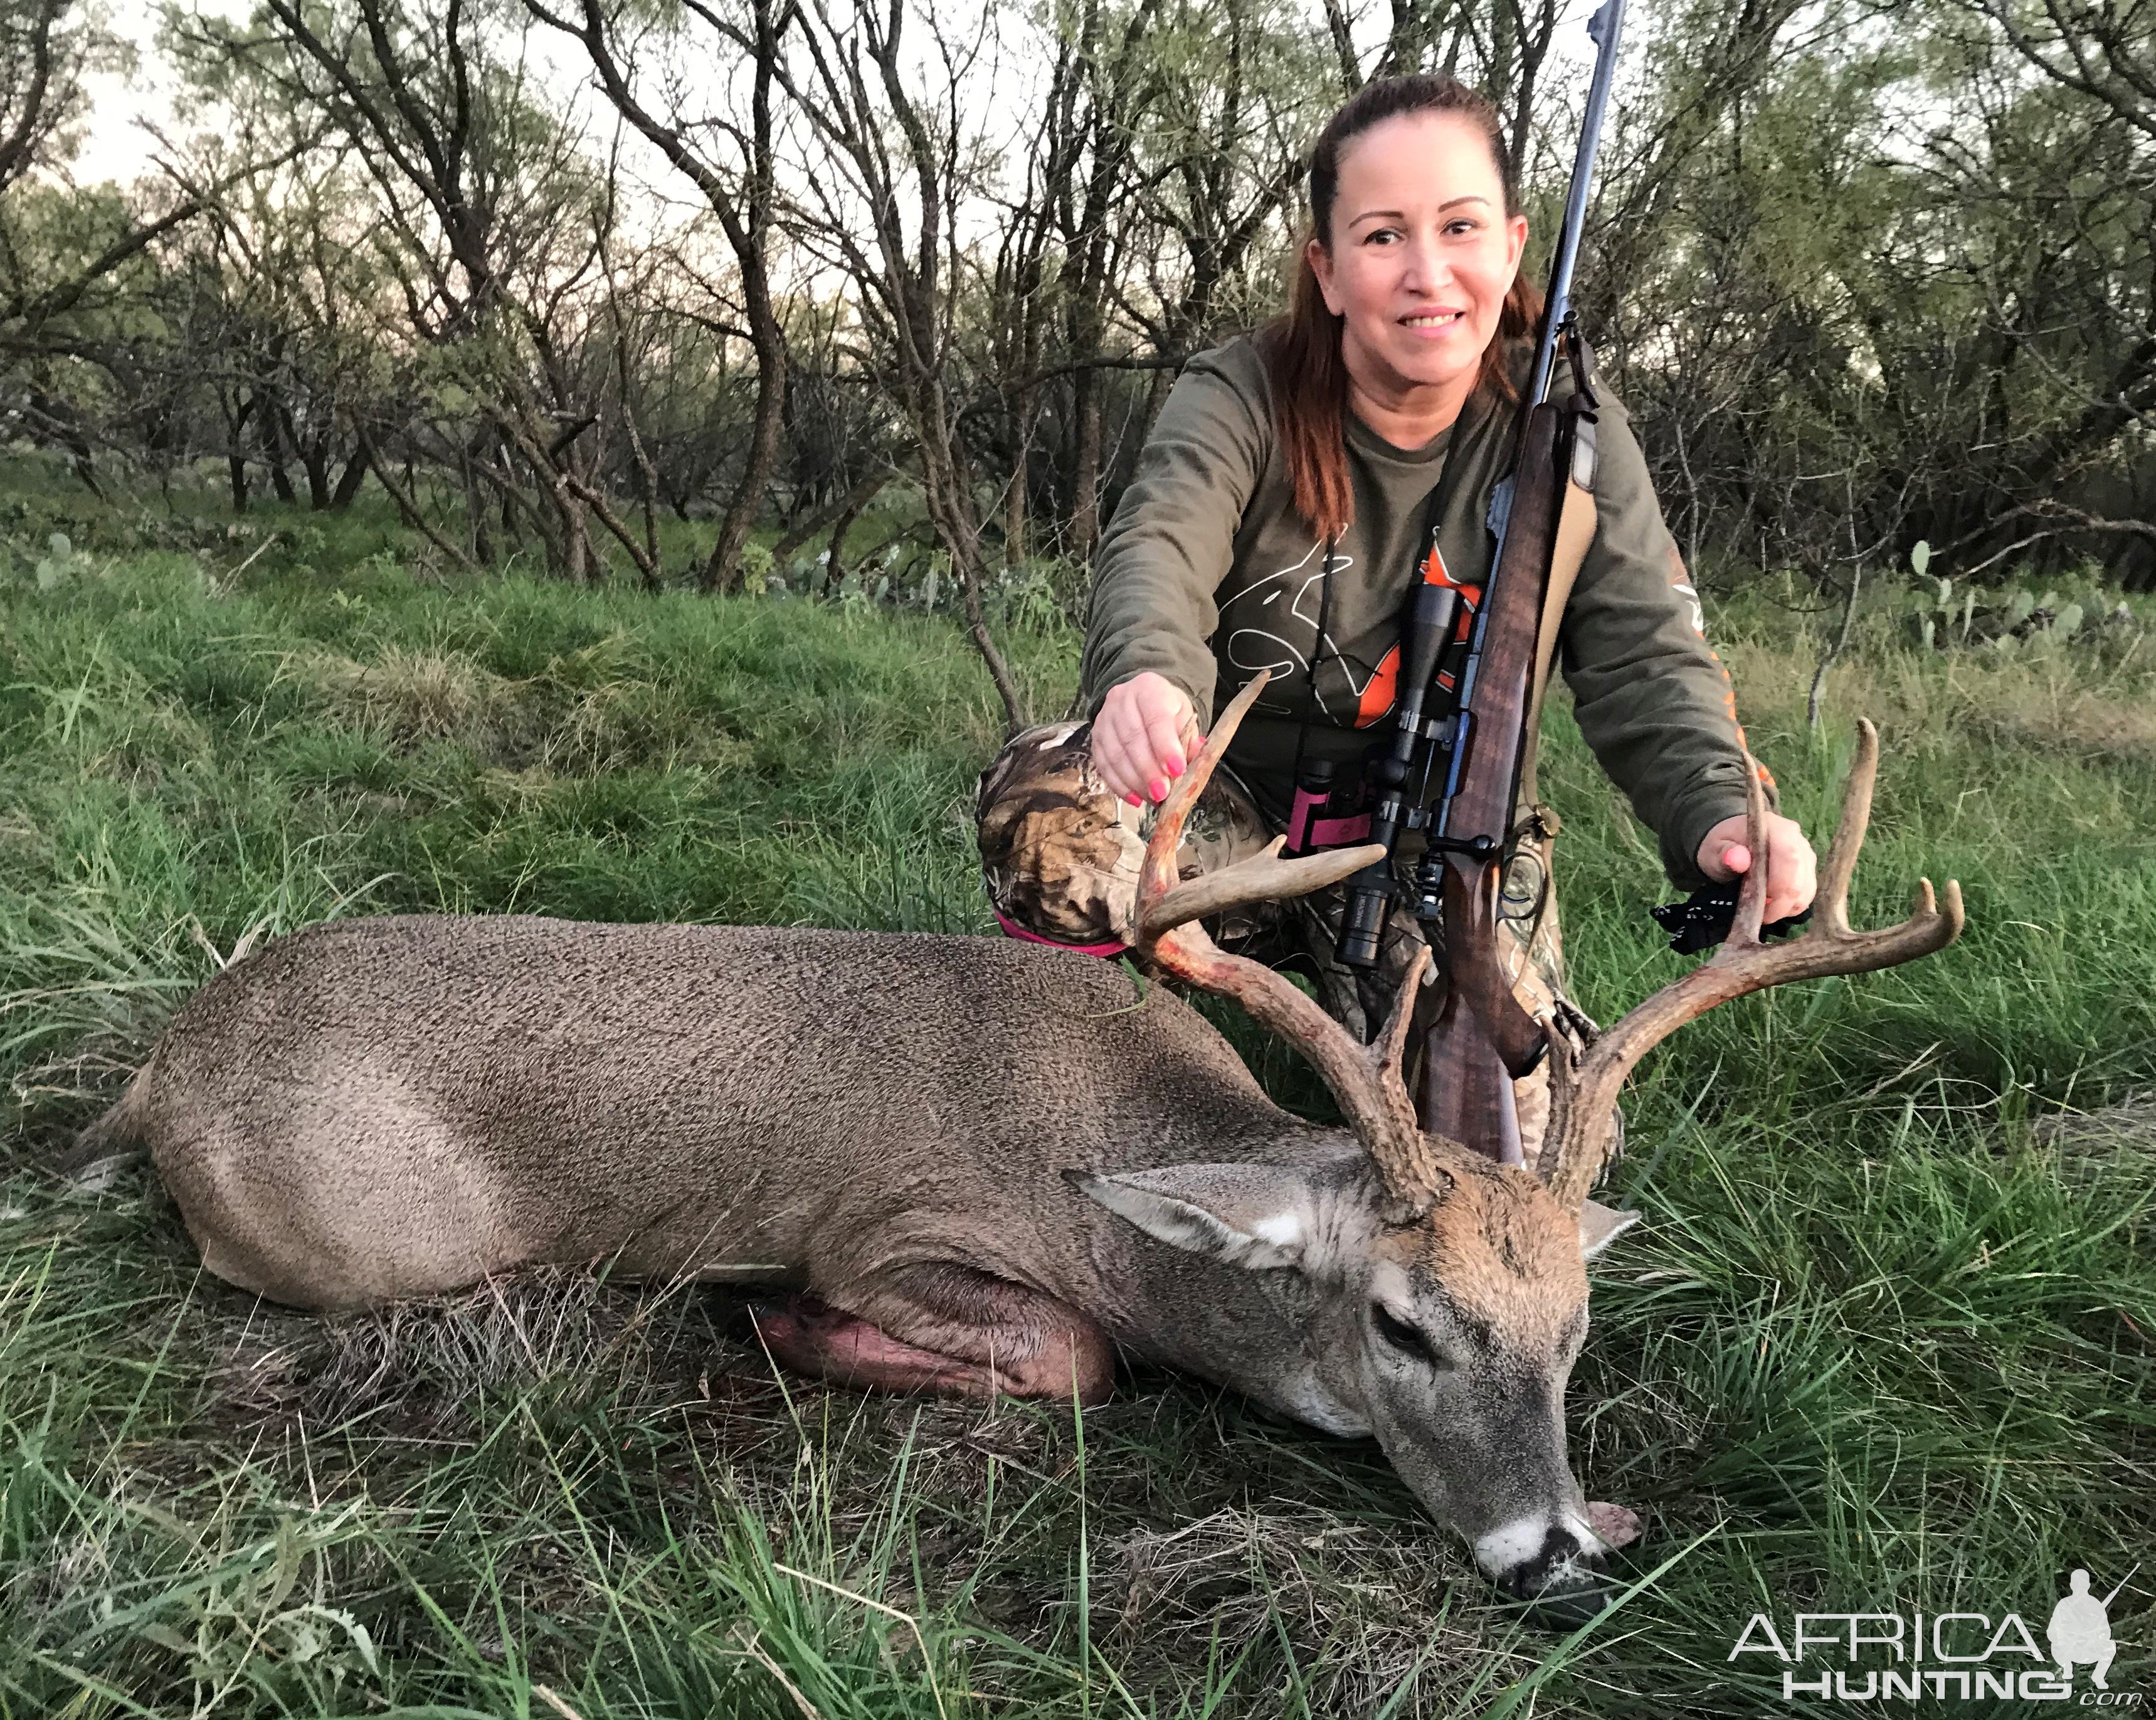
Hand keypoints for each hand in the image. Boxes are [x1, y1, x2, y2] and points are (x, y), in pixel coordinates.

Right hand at [1092, 673, 1201, 805]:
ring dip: (1135, 782)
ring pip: (1115, 754)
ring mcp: (1104, 719)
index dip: (1166, 746)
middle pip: (1132, 738)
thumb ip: (1189, 738)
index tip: (1177, 770)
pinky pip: (1104, 765)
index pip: (1156, 718)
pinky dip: (1120, 786)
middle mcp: (1121, 700)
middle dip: (1149, 770)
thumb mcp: (1185, 716)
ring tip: (1153, 799)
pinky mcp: (1095, 738)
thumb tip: (1192, 760)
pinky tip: (1135, 799)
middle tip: (1163, 793)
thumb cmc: (1167, 709)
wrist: (1141, 699)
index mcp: (1149, 688)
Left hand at [1695, 809, 1816, 923]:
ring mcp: (1805, 853)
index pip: (1789, 859)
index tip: (1759, 906)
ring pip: (1806, 890)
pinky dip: (1792, 905)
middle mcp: (1797, 839)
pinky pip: (1807, 893)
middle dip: (1781, 904)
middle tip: (1759, 915)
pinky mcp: (1808, 868)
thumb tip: (1738, 860)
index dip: (1777, 887)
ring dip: (1787, 907)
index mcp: (1775, 829)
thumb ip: (1724, 854)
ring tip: (1764, 909)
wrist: (1730, 840)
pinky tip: (1774, 905)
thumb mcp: (1714, 849)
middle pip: (1800, 879)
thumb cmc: (1722, 845)